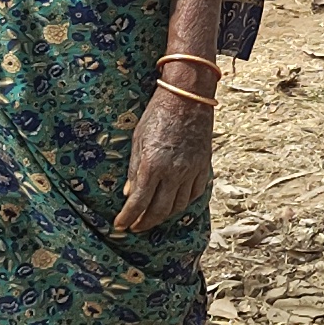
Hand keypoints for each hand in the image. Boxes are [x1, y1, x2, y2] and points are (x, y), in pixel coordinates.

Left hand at [115, 80, 212, 233]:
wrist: (188, 97)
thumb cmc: (158, 113)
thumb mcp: (138, 139)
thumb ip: (134, 169)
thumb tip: (130, 194)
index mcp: (152, 165)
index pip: (138, 202)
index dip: (127, 218)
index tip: (120, 226)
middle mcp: (173, 172)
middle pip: (159, 210)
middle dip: (144, 223)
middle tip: (135, 227)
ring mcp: (191, 171)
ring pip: (178, 206)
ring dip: (163, 216)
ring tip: (152, 217)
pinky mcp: (203, 167)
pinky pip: (194, 194)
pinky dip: (183, 202)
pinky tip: (174, 203)